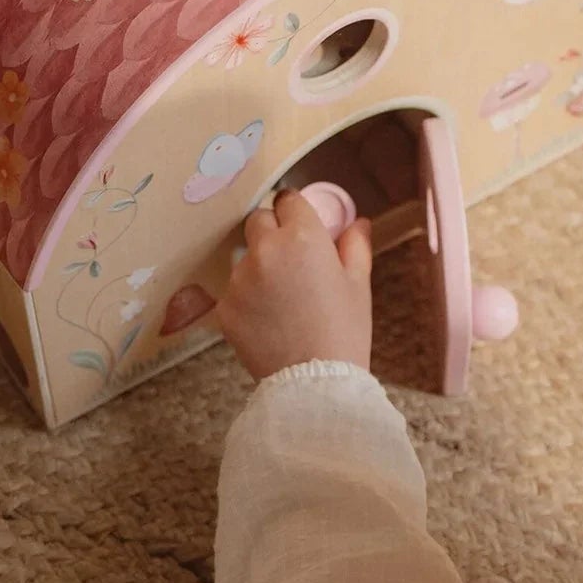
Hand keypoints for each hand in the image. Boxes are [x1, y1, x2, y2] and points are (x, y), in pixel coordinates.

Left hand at [217, 190, 373, 380]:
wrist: (314, 382)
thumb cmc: (344, 332)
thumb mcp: (358, 285)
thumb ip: (355, 245)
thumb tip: (358, 223)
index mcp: (302, 237)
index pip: (288, 200)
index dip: (296, 212)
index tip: (301, 225)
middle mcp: (265, 250)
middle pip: (259, 220)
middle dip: (273, 232)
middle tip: (292, 261)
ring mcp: (239, 279)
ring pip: (244, 257)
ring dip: (258, 266)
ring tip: (282, 299)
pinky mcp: (224, 307)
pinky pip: (234, 290)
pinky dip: (247, 298)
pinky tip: (268, 319)